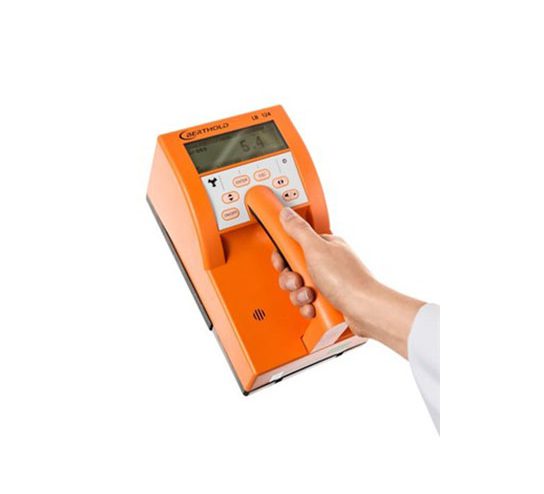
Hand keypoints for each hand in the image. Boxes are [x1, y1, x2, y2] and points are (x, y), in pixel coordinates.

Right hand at [271, 207, 424, 357]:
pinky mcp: (329, 300)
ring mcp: (328, 283)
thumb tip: (286, 214)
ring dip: (300, 295)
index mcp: (325, 246)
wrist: (364, 310)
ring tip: (310, 295)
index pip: (295, 245)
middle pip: (294, 269)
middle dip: (292, 279)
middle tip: (298, 280)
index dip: (284, 255)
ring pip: (299, 288)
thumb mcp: (317, 249)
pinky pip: (308, 303)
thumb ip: (299, 230)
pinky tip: (314, 306)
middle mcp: (326, 263)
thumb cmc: (347, 280)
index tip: (282, 262)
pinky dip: (308, 307)